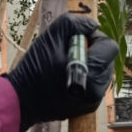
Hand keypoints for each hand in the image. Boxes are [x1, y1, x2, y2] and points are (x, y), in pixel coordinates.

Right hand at [3, 14, 120, 128]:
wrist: (22, 101)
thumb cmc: (34, 68)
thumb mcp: (49, 38)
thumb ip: (73, 24)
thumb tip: (92, 25)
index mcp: (91, 73)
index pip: (109, 46)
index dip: (94, 37)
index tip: (76, 39)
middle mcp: (98, 89)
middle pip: (107, 59)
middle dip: (91, 50)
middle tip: (68, 51)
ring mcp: (94, 100)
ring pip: (102, 71)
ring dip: (89, 63)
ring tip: (65, 65)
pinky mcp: (89, 106)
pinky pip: (95, 84)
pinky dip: (85, 76)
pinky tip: (66, 77)